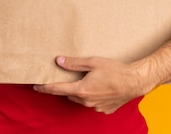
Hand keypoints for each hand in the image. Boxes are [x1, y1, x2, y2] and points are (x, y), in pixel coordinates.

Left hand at [33, 56, 148, 113]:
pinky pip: (92, 103)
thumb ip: (74, 63)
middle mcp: (86, 101)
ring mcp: (95, 107)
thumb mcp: (93, 62)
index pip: (57, 89)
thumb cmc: (116, 70)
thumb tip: (59, 61)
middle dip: (65, 86)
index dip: (45, 87)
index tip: (36, 86)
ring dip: (79, 91)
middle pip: (69, 94)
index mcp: (81, 89)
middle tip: (64, 76)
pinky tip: (98, 87)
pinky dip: (91, 96)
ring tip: (85, 80)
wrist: (135, 82)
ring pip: (80, 99)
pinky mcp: (104, 109)